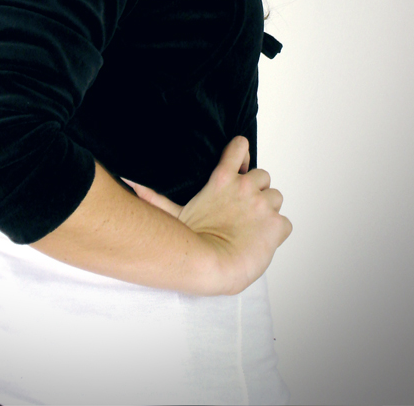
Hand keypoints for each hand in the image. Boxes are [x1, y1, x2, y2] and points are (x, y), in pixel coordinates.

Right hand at [122, 136, 291, 294]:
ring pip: (277, 198)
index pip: (239, 148)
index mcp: (223, 179)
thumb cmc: (191, 240)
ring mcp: (263, 204)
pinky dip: (278, 232)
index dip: (242, 153)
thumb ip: (153, 196)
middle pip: (264, 176)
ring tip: (254, 227)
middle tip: (245, 210)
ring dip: (268, 211)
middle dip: (257, 190)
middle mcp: (246, 187)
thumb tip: (128, 183)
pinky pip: (285, 223)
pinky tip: (263, 241)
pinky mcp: (277, 224)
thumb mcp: (172, 213)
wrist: (213, 265)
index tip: (241, 161)